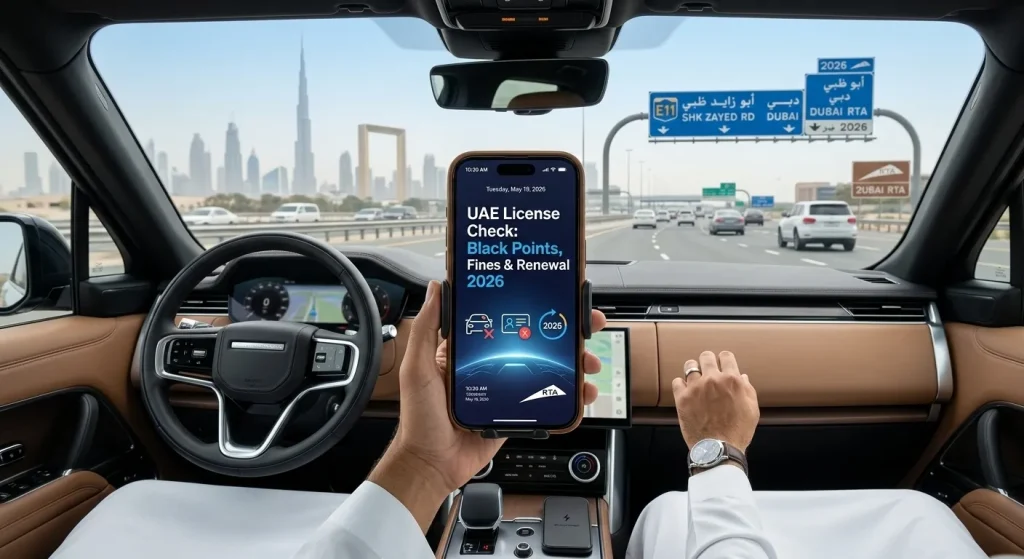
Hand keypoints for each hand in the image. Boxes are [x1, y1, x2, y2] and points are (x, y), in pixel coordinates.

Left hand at [369, 280, 607, 530]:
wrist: (432, 464)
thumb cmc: (420, 418)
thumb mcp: (419, 367)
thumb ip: (426, 328)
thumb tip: (437, 289)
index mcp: (468, 350)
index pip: (506, 319)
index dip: (531, 307)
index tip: (554, 297)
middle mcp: (491, 365)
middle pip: (536, 341)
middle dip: (567, 333)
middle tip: (587, 327)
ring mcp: (506, 389)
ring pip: (548, 369)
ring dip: (574, 364)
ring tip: (588, 363)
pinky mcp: (516, 412)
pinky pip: (546, 400)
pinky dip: (568, 397)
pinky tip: (581, 393)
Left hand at [672, 350, 758, 452]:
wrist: (718, 449)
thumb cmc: (738, 431)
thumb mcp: (752, 409)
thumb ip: (747, 389)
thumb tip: (741, 376)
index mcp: (732, 380)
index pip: (726, 356)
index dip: (724, 359)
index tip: (722, 364)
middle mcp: (712, 380)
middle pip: (706, 356)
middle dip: (707, 361)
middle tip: (707, 369)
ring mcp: (695, 388)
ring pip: (689, 366)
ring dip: (693, 370)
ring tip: (695, 378)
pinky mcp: (682, 398)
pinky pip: (676, 381)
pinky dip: (681, 384)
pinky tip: (686, 391)